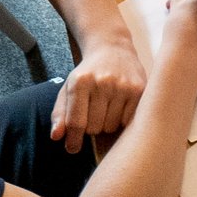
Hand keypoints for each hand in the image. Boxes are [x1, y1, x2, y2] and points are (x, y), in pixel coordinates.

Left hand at [50, 37, 146, 152]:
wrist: (113, 48)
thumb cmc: (88, 72)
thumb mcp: (69, 87)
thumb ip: (60, 113)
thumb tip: (57, 137)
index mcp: (80, 82)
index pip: (76, 122)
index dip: (73, 140)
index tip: (72, 148)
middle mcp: (103, 83)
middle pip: (94, 128)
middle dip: (92, 127)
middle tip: (94, 114)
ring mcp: (123, 86)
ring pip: (111, 127)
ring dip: (107, 124)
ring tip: (108, 109)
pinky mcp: (139, 90)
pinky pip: (128, 121)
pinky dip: (123, 120)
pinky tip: (120, 108)